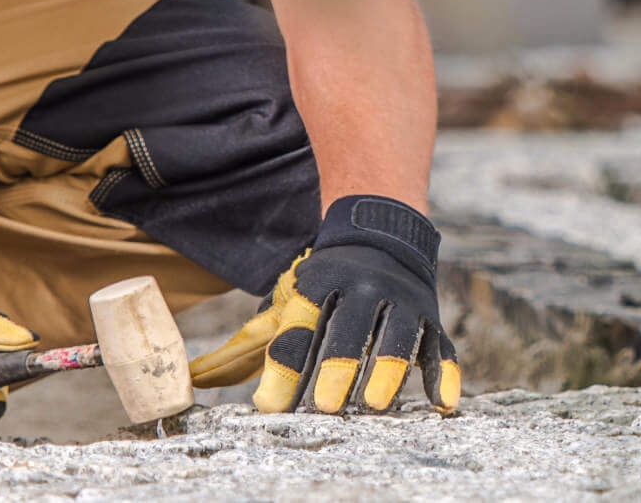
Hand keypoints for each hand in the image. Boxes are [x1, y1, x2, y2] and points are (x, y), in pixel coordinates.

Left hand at [189, 196, 459, 414]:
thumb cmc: (322, 284)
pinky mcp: (431, 317)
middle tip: (327, 406)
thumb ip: (249, 343)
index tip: (268, 406)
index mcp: (318, 282)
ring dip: (386, 370)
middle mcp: (360, 287)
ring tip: (374, 405)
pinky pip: (440, 347)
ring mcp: (399, 301)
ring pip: (396, 337)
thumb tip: (197, 376)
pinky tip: (440, 404)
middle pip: (348, 330)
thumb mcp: (285, 300)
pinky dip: (443, 374)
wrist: (379, 233)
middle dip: (336, 366)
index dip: (284, 366)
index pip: (298, 326)